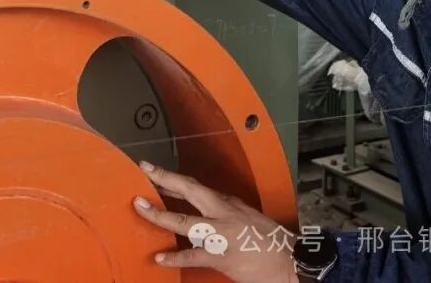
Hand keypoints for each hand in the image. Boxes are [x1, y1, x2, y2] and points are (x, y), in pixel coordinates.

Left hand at [132, 161, 298, 282]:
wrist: (289, 262)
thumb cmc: (271, 241)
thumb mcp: (248, 217)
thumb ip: (226, 210)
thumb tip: (205, 206)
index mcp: (229, 204)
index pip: (195, 186)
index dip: (171, 176)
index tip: (152, 169)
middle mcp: (223, 214)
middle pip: (189, 192)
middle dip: (164, 181)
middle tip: (143, 174)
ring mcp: (220, 235)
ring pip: (184, 222)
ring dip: (160, 216)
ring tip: (141, 209)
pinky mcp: (221, 257)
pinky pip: (192, 256)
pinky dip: (174, 257)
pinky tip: (159, 257)